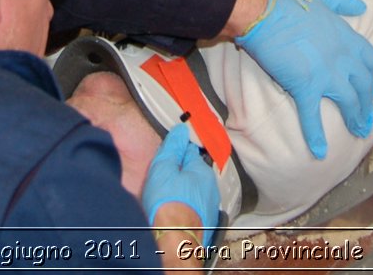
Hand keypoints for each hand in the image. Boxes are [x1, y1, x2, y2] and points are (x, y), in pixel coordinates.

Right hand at [141, 124, 219, 245]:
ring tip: (165, 199)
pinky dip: (185, 209)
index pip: (190, 153)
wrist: (176, 241)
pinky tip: (173, 213)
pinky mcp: (206, 223)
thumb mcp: (164, 168)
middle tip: (162, 181)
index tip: (166, 158)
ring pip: (194, 193)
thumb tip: (181, 130)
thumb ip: (172, 147)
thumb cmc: (168, 204)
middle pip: (192, 174)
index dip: (176, 154)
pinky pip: (194, 210)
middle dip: (179, 175)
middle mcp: (210, 188)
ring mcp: (209, 207)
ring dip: (183, 193)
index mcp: (202, 171)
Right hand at [234, 0, 372, 158]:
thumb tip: (362, 6)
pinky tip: (320, 151)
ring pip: (348, 102)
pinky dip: (317, 136)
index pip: (368, 60)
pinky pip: (313, 116)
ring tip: (358, 132)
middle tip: (367, 117)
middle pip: (363, 86)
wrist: (264, 14)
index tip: (370, 87)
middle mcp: (343, 58)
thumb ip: (344, 2)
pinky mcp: (306, 87)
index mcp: (346, 37)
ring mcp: (326, 74)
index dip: (370, 76)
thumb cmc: (289, 3)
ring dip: (355, 119)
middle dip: (367, 104)